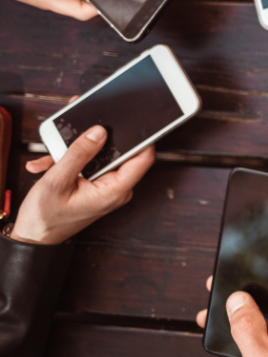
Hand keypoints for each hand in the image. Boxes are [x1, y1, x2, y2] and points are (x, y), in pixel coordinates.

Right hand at [11, 125, 154, 244]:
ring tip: (54, 156)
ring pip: (101, 157)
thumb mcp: (57, 181)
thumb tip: (99, 131)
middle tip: (77, 130)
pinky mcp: (97, 185)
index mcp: (115, 190)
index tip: (131, 120)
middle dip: (97, 140)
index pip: (143, 158)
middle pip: (120, 153)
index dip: (141, 137)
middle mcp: (117, 188)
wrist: (34, 236)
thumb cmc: (46, 217)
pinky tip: (50, 164)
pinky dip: (72, 161)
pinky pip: (91, 165)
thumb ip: (79, 153)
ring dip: (77, 152)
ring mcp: (108, 187)